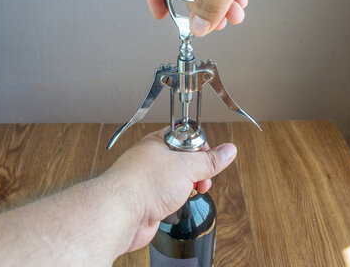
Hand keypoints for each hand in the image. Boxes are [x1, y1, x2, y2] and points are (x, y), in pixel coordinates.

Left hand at [103, 128, 236, 253]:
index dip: (200, 146)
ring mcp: (151, 181)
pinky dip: (178, 201)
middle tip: (203, 178)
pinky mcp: (150, 201)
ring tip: (192, 191)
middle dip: (198, 170)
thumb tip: (228, 150)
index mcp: (158, 143)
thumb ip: (209, 160)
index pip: (185, 136)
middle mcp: (153, 160)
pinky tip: (178, 203)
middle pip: (184, 160)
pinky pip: (170, 197)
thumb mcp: (186, 167)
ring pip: (178, 180)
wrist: (121, 213)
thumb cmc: (143, 183)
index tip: (210, 156)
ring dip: (189, 186)